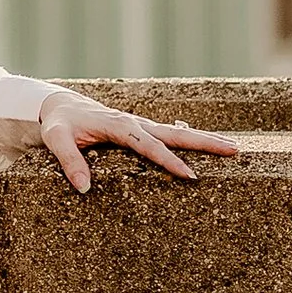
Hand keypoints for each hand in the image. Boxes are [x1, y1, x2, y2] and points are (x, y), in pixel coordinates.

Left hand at [36, 86, 240, 193]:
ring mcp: (140, 125)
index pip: (150, 146)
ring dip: (205, 140)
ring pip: (178, 132)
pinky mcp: (140, 129)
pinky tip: (206, 144)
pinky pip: (170, 135)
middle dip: (206, 142)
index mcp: (119, 126)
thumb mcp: (57, 140)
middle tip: (234, 151)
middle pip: (176, 133)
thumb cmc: (59, 124)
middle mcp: (135, 123)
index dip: (170, 161)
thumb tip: (83, 187)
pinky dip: (190, 138)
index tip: (190, 176)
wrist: (59, 105)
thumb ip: (70, 161)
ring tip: (233, 148)